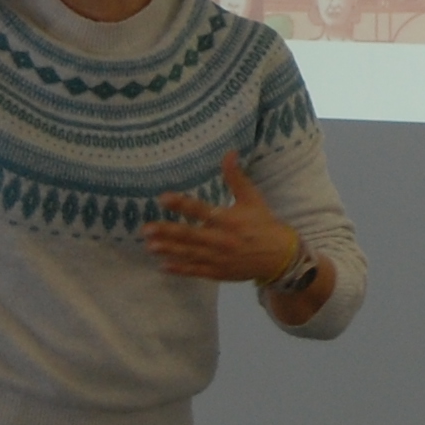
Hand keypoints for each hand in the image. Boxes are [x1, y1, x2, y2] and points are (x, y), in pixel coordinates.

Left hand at [146, 151, 301, 281]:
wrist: (279, 256)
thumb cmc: (263, 223)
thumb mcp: (252, 198)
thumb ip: (236, 177)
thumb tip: (229, 152)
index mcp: (229, 220)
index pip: (201, 210)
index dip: (182, 204)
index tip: (162, 198)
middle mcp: (221, 240)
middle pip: (190, 235)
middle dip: (167, 232)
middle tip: (145, 228)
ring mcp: (218, 258)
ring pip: (189, 254)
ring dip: (168, 250)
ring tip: (149, 246)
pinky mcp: (217, 272)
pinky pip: (196, 271)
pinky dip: (180, 269)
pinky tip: (163, 266)